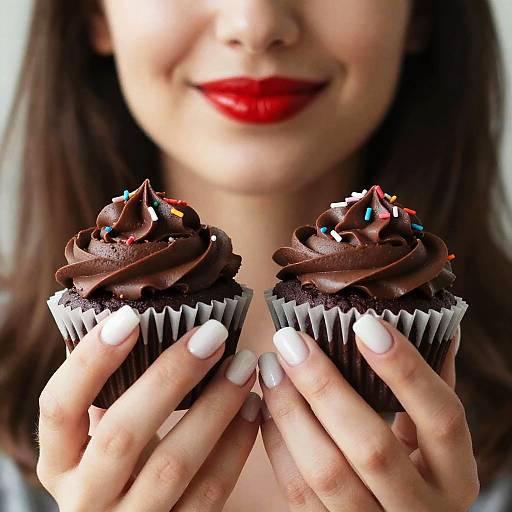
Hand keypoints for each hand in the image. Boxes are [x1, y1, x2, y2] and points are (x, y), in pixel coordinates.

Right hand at [37, 306, 259, 510]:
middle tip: (212, 334)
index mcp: (59, 461)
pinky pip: (211, 491)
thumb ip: (108, 392)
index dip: (90, 361)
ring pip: (174, 464)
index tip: (129, 317)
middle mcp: (85, 497)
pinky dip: (237, 444)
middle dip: (171, 377)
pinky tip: (253, 407)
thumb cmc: (118, 464)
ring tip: (244, 364)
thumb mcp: (97, 434)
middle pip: (122, 435)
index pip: (58, 408)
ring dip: (215, 407)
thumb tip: (138, 315)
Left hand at [259, 317, 478, 510]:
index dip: (405, 370)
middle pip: (371, 448)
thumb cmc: (417, 468)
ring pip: (326, 472)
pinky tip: (265, 405)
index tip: (365, 323)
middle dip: (325, 387)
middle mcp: (421, 509)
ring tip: (271, 367)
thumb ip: (432, 386)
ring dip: (291, 411)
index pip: (441, 418)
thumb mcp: (433, 437)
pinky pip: (297, 491)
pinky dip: (276, 443)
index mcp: (455, 476)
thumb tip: (437, 325)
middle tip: (292, 340)